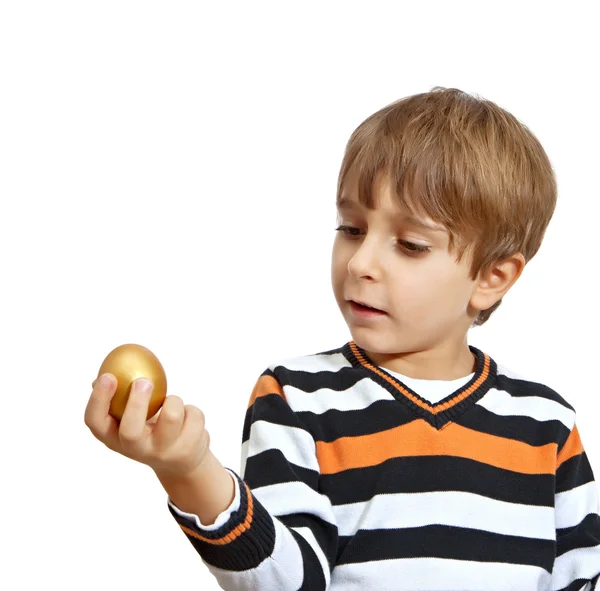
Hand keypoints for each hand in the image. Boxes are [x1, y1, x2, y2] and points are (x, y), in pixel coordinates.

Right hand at [84, 374, 210, 478]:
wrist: (181, 462)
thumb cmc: (150, 431)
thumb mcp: (130, 421)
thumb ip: (117, 402)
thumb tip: (99, 378)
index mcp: (115, 439)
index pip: (96, 423)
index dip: (98, 399)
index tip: (107, 376)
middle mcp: (137, 450)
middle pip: (130, 431)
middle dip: (137, 403)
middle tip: (143, 380)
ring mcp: (163, 452)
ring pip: (172, 415)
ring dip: (174, 400)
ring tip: (172, 404)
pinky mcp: (188, 449)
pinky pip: (193, 415)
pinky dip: (191, 410)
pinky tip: (188, 421)